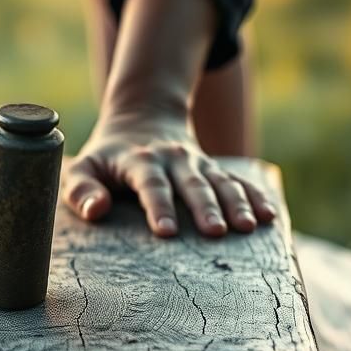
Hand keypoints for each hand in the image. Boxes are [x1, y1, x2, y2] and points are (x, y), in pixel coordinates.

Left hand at [63, 116, 276, 237]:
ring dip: (236, 204)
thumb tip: (95, 211)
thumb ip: (81, 190)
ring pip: (221, 182)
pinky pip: (239, 182)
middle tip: (215, 232)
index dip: (159, 207)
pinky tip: (270, 216)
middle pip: (192, 184)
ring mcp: (198, 163)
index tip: (166, 232)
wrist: (142, 118)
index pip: (151, 184)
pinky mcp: (214, 169)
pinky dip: (256, 197)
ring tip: (248, 227)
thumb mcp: (83, 167)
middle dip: (205, 207)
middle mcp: (173, 159)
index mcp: (140, 161)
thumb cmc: (106, 158)